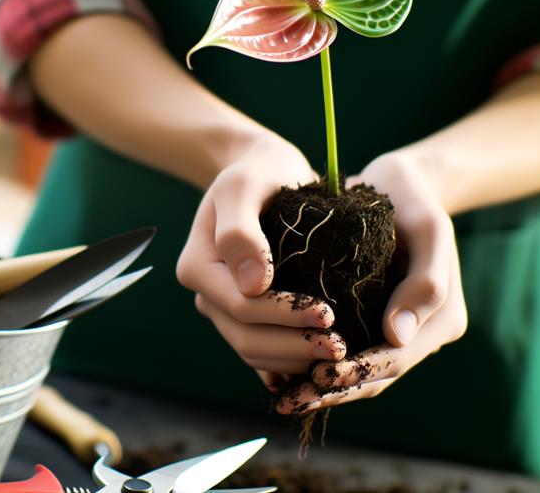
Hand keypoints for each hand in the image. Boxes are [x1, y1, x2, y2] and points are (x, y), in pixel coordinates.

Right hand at [176, 135, 347, 389]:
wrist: (264, 171)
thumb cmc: (258, 171)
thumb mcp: (244, 186)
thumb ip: (239, 229)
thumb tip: (252, 285)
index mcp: (198, 267)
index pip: (241, 306)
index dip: (284, 316)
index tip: (329, 315)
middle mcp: (206, 293)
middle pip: (246, 337)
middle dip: (293, 347)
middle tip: (342, 347)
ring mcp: (224, 306)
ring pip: (254, 351)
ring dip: (294, 360)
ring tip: (338, 356)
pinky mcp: (247, 314)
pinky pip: (263, 350)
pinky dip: (287, 363)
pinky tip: (315, 369)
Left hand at [275, 152, 468, 413]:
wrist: (400, 181)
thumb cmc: (414, 198)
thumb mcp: (427, 228)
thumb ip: (425, 280)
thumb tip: (396, 337)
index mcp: (441, 319)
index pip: (395, 359)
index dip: (357, 373)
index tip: (319, 378)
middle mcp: (419, 332)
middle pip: (375, 376)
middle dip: (333, 391)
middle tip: (291, 400)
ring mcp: (393, 327)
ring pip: (358, 372)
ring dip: (322, 389)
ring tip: (284, 398)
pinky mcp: (368, 318)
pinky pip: (345, 352)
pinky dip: (317, 365)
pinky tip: (282, 373)